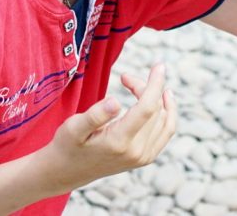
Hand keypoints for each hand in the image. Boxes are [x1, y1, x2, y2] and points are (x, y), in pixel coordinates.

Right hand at [45, 63, 175, 190]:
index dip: (155, 84)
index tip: (159, 65)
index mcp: (120, 142)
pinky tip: (165, 98)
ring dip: (155, 96)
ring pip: (163, 117)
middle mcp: (137, 152)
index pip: (147, 108)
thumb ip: (95, 115)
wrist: (68, 171)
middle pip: (153, 109)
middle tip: (124, 77)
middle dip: (143, 87)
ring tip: (135, 85)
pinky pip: (167, 131)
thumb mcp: (74, 127)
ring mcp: (144, 157)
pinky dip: (168, 112)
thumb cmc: (69, 144)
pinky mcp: (146, 158)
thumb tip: (116, 101)